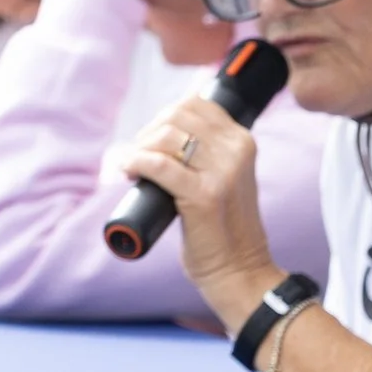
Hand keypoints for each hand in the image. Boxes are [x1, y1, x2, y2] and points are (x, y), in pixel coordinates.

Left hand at [121, 95, 276, 325]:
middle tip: (138, 156)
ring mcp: (223, 172)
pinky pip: (158, 165)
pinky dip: (135, 163)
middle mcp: (237, 151)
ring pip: (165, 136)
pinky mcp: (204, 195)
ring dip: (139, 147)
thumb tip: (162, 129)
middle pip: (177, 115)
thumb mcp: (227, 177)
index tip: (152, 140)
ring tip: (132, 167)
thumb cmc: (223, 226)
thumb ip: (209, 151)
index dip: (164, 117)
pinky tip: (128, 172)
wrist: (239, 269)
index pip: (195, 103)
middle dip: (148, 132)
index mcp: (243, 141)